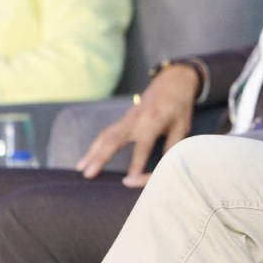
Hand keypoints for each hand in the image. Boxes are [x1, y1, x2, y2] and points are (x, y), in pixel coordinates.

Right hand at [75, 63, 199, 186]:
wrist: (173, 81)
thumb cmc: (180, 106)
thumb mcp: (183, 126)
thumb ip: (172, 146)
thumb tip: (163, 168)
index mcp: (154, 121)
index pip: (143, 146)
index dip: (136, 164)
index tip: (128, 181)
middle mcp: (137, 119)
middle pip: (115, 139)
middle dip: (101, 157)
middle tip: (88, 174)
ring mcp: (127, 118)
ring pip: (106, 135)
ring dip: (92, 151)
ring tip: (80, 168)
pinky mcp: (123, 118)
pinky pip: (106, 132)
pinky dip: (94, 145)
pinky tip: (86, 158)